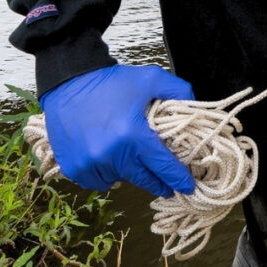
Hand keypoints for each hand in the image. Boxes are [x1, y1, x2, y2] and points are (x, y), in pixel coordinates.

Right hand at [37, 64, 198, 196]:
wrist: (69, 81)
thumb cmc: (111, 81)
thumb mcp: (151, 78)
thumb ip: (179, 91)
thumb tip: (197, 108)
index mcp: (133, 136)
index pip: (163, 167)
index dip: (178, 179)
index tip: (188, 188)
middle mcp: (111, 154)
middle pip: (144, 179)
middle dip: (159, 184)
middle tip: (168, 187)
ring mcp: (89, 163)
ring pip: (120, 180)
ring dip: (130, 176)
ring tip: (137, 167)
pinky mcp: (73, 166)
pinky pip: (96, 182)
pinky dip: (106, 177)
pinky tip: (112, 167)